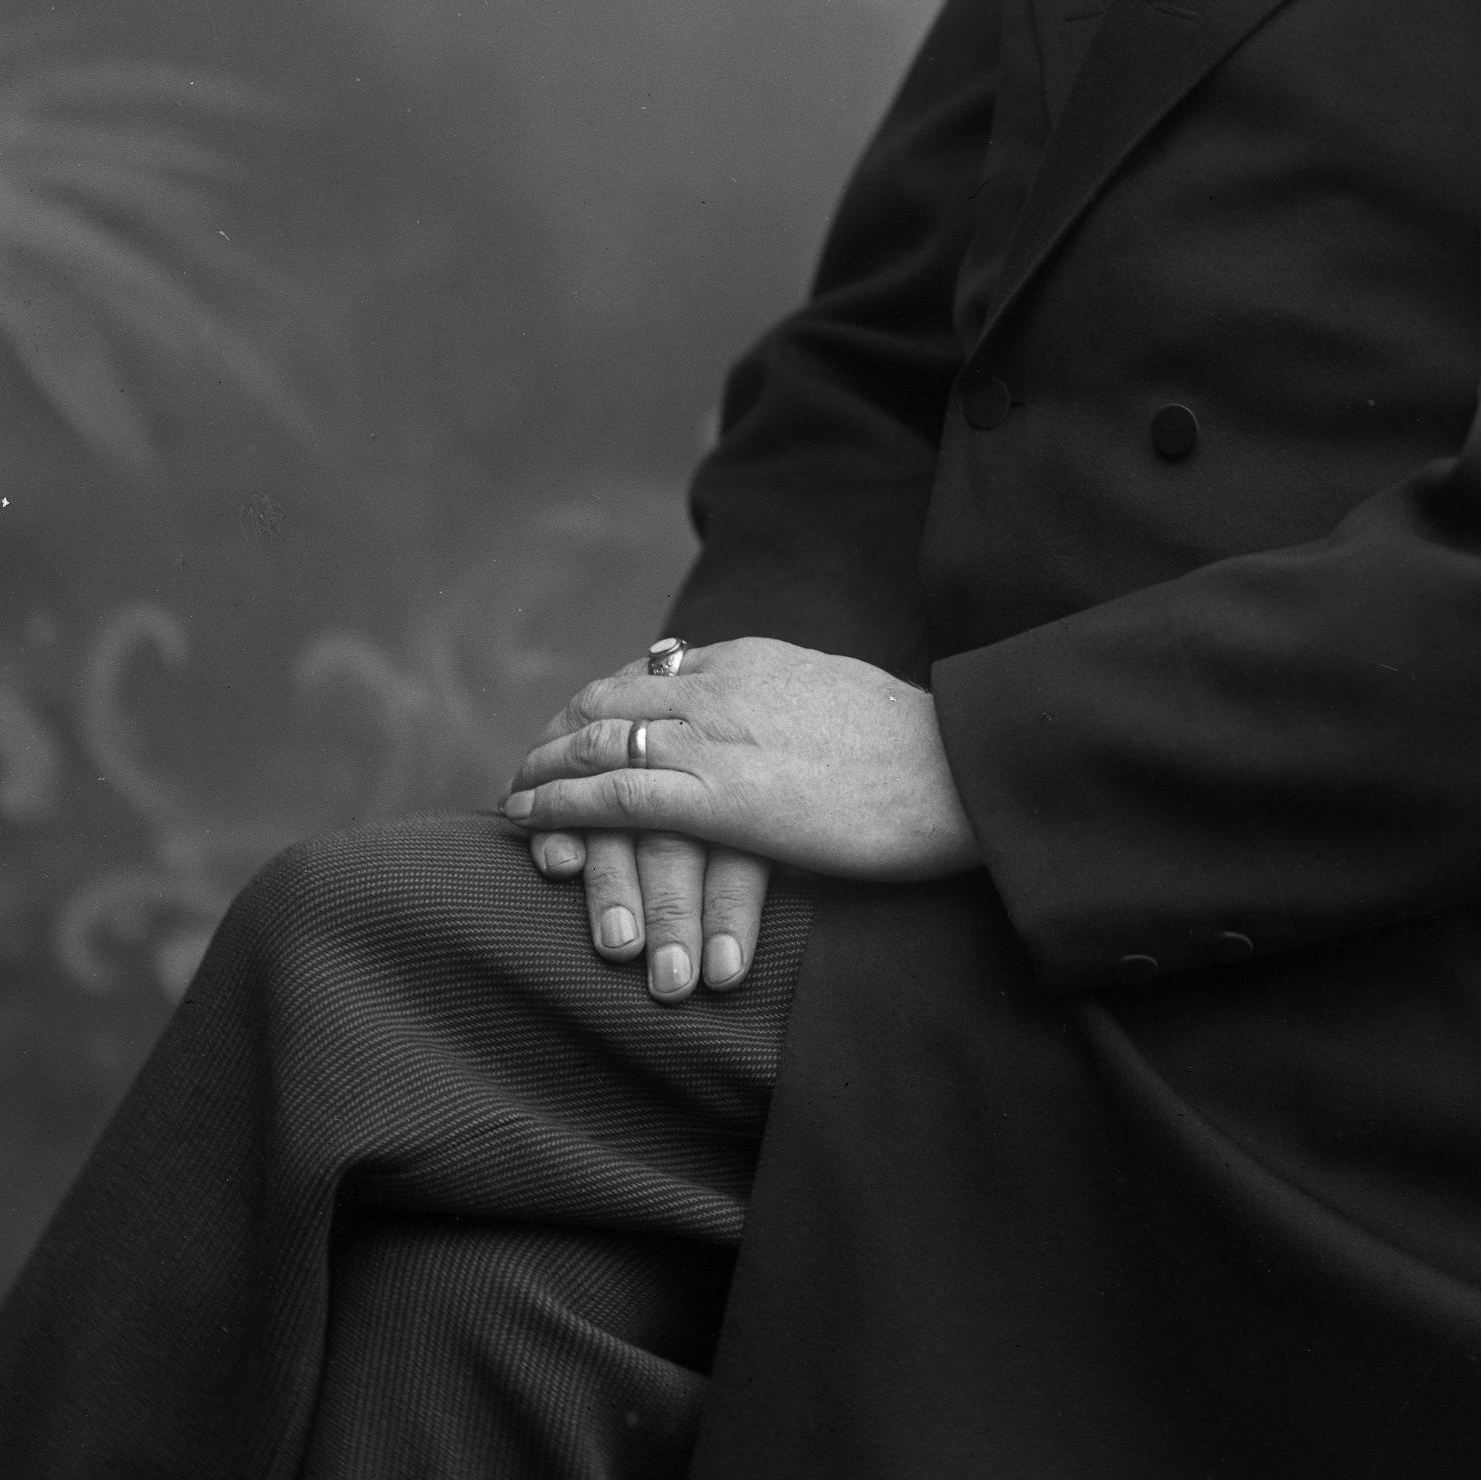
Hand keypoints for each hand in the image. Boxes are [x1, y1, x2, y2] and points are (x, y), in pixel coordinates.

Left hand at [505, 638, 978, 1001]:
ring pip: (597, 740)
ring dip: (546, 767)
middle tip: (535, 760)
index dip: (611, 698)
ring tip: (518, 793)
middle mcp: (722, 686)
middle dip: (564, 730)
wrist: (962, 769)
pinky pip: (612, 796)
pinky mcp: (716, 797)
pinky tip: (529, 821)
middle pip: (611, 695)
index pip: (659, 669)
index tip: (589, 723)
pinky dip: (560, 805)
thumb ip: (806, 703)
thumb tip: (797, 717)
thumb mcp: (853, 701)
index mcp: (759, 659)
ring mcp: (715, 738)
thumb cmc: (933, 751)